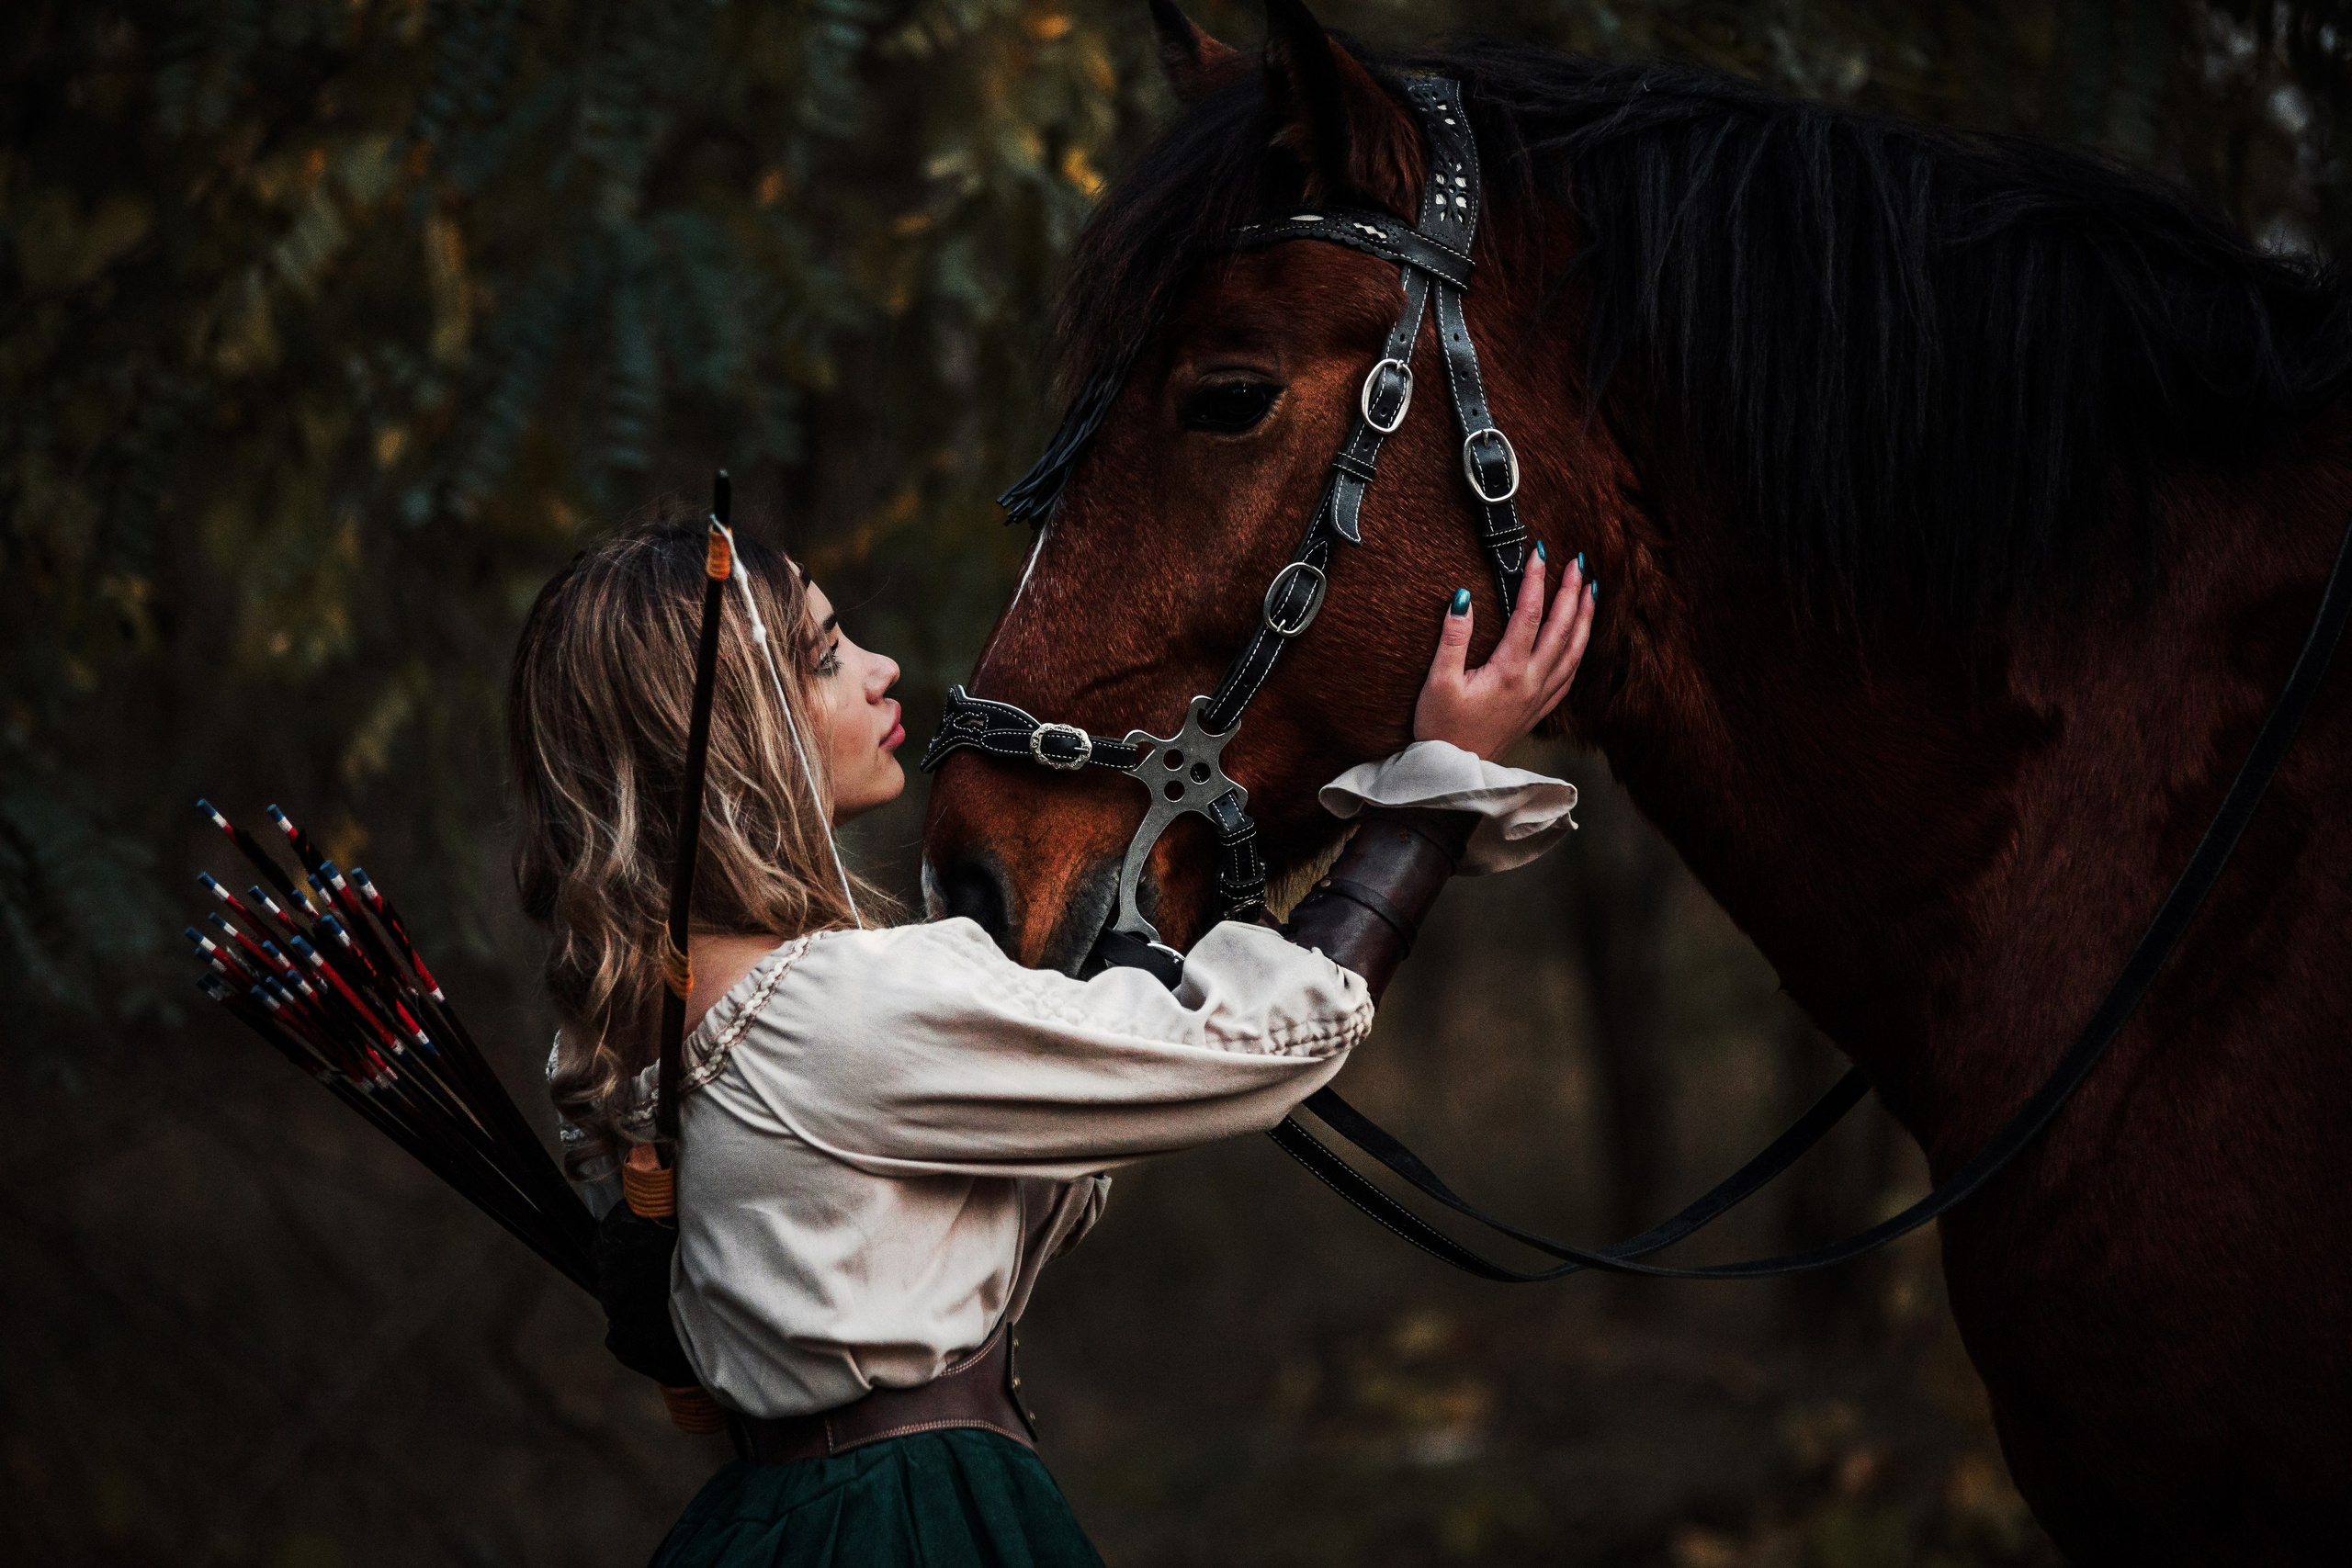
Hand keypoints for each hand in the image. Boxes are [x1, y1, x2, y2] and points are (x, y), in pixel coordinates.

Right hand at [1412, 546, 1595, 759]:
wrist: (1454, 774)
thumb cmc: (1440, 729)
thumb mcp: (1437, 682)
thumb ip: (1452, 638)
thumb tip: (1463, 597)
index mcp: (1509, 672)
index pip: (1528, 615)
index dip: (1536, 581)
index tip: (1540, 553)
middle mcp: (1532, 683)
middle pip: (1561, 629)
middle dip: (1571, 593)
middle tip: (1578, 562)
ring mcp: (1539, 698)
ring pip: (1574, 652)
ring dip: (1584, 619)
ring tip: (1590, 591)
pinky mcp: (1538, 711)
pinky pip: (1570, 676)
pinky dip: (1579, 651)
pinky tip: (1580, 639)